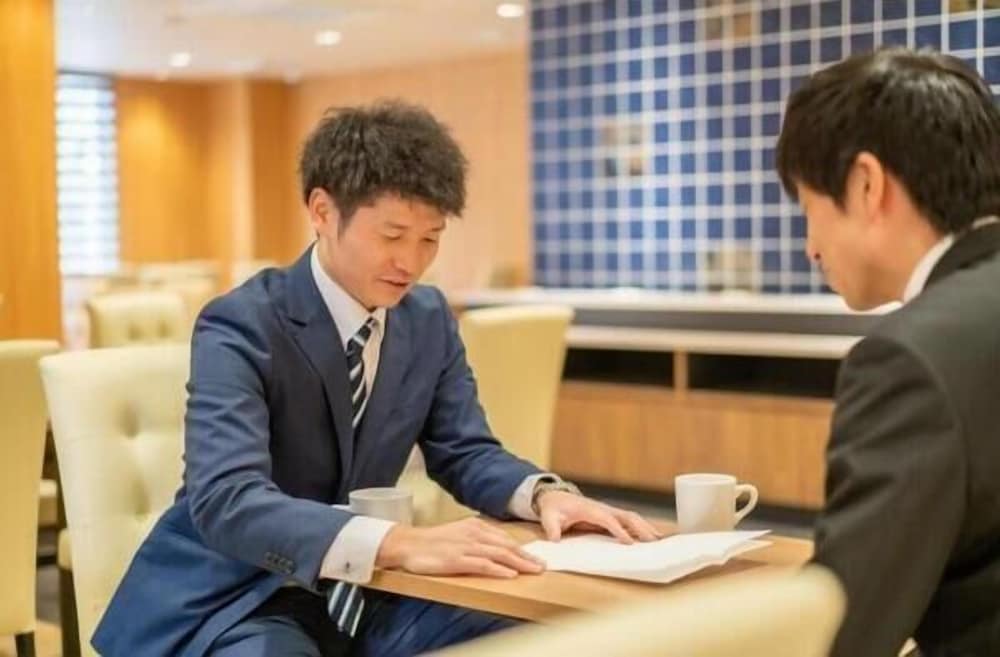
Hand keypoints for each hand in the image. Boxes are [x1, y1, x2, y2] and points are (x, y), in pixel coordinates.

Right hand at [376, 517, 544, 578]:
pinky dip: (498, 569)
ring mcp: (465, 546)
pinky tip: (510, 574)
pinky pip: (482, 564)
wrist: (408, 543)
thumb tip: (498, 548)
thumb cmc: (433, 542)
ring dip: (519, 562)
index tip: (537, 557)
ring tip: (534, 570)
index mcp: (475, 526)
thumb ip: (478, 539)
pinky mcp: (456, 559)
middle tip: (543, 565)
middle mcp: (474, 534)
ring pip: (499, 554)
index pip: (505, 538)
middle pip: (506, 546)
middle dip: (527, 556)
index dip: (522, 549)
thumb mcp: (459, 534)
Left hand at [536, 491, 661, 542]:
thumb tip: (555, 540)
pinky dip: (643, 527)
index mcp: (589, 509)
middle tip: (654, 543)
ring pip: (632, 518)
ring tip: (660, 541)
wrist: (555, 497)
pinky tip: (653, 536)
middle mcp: (603, 509)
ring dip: (646, 528)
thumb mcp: (548, 517)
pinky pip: (630, 521)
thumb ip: (551, 528)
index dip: (619, 530)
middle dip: (641, 529)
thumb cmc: (553, 507)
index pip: (607, 520)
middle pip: (627, 516)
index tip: (630, 543)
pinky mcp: (611, 516)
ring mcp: (608, 511)